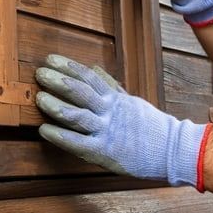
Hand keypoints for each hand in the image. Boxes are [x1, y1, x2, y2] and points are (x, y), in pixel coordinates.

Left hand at [35, 54, 210, 189]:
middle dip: (58, 81)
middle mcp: (110, 112)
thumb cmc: (149, 127)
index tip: (50, 59)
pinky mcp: (105, 152)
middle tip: (40, 73)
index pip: (89, 77)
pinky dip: (60, 136)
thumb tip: (92, 68)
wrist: (172, 151)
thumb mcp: (130, 102)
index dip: (68, 67)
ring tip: (39, 97)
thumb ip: (110, 87)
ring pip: (77, 115)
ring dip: (55, 105)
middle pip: (80, 92)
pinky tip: (44, 130)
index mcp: (116, 99)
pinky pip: (78, 143)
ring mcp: (107, 132)